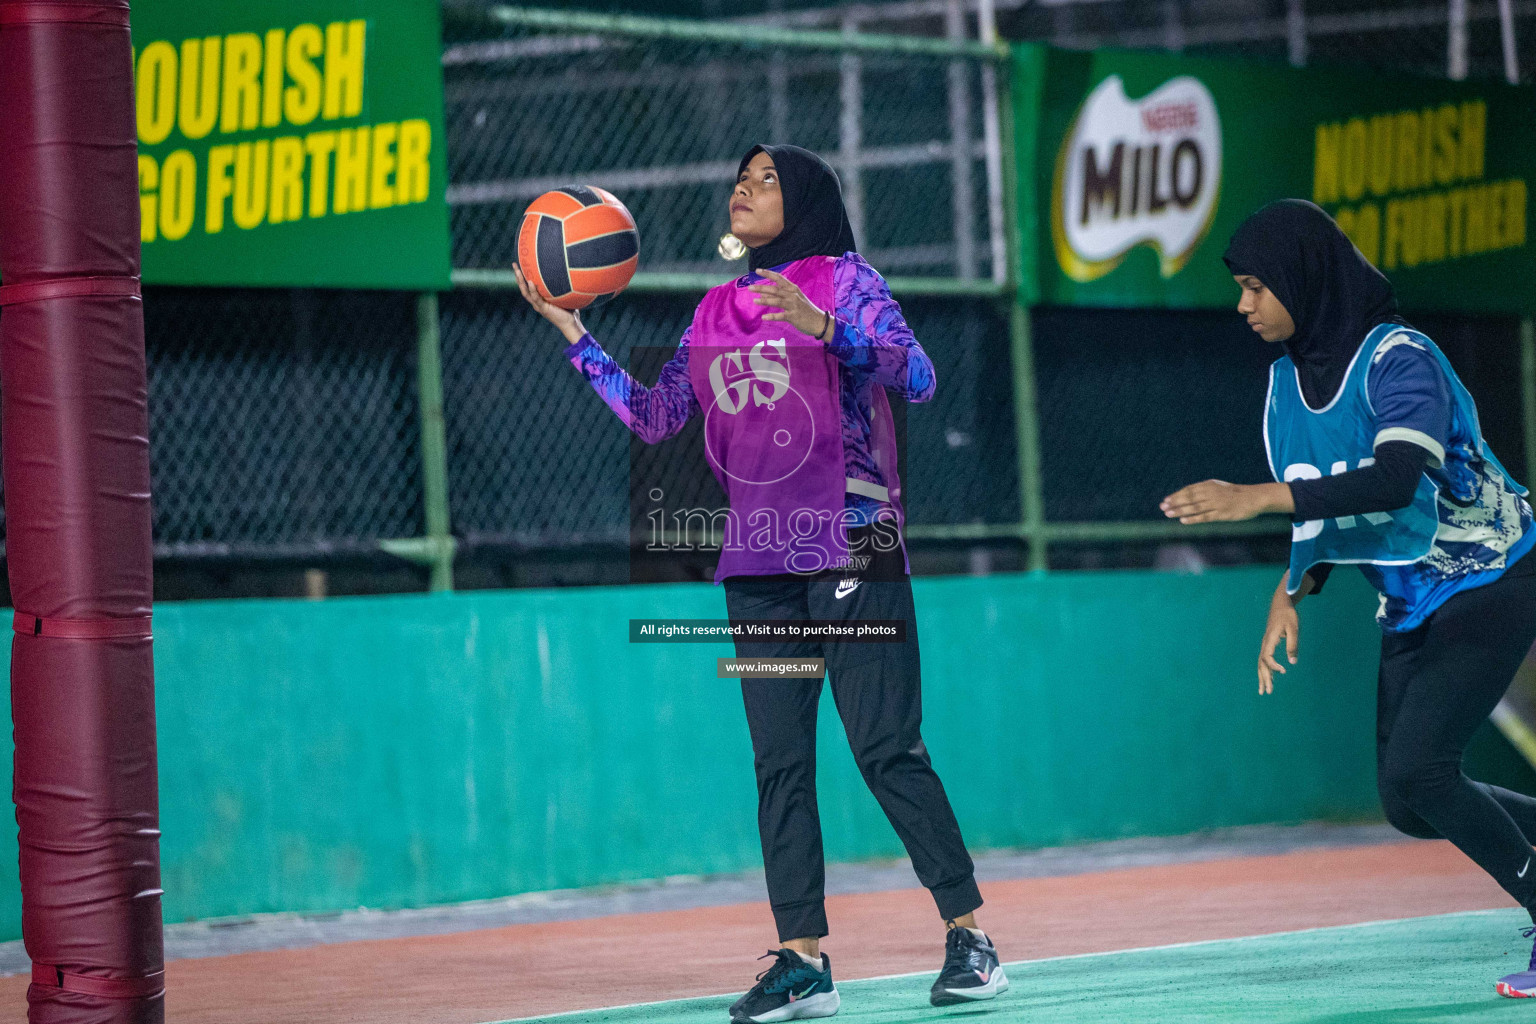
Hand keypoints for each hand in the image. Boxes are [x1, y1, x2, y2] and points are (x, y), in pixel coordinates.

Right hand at [513, 263, 585, 344]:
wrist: (571, 323)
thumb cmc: (569, 309)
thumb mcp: (562, 294)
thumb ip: (560, 285)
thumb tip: (564, 271)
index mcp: (539, 299)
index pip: (528, 286)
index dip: (523, 276)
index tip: (521, 264)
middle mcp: (536, 302)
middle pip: (523, 287)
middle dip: (518, 276)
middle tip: (514, 264)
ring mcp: (538, 306)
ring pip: (526, 292)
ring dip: (521, 281)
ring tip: (518, 271)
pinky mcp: (543, 309)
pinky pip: (536, 298)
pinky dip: (532, 290)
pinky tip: (530, 281)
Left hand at [749, 268, 830, 339]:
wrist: (819, 321)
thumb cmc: (806, 309)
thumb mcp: (796, 297)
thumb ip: (782, 293)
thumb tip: (766, 291)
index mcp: (793, 289)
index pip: (779, 278)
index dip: (768, 274)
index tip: (757, 270)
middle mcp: (793, 295)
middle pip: (775, 289)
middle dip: (761, 288)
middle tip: (749, 287)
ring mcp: (793, 305)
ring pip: (777, 301)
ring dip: (765, 300)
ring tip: (754, 300)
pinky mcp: (794, 316)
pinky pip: (781, 316)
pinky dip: (772, 316)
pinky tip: (764, 317)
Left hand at [1160, 481, 1291, 523]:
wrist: (1253, 497)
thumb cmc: (1234, 493)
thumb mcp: (1218, 486)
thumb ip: (1204, 489)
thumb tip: (1187, 494)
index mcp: (1209, 485)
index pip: (1189, 490)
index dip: (1176, 495)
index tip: (1166, 500)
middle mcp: (1211, 493)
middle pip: (1189, 498)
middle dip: (1174, 502)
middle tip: (1163, 507)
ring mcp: (1216, 504)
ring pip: (1194, 507)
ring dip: (1180, 511)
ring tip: (1168, 514)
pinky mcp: (1222, 514)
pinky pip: (1205, 517)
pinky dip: (1193, 519)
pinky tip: (1183, 521)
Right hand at [1258, 576, 1300, 694]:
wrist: (1280, 604)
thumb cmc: (1288, 615)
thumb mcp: (1293, 629)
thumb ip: (1293, 645)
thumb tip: (1293, 662)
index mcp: (1269, 640)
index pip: (1267, 657)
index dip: (1273, 666)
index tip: (1283, 671)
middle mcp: (1264, 644)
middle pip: (1261, 664)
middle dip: (1264, 678)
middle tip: (1267, 692)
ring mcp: (1265, 645)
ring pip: (1261, 664)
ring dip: (1263, 677)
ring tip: (1264, 690)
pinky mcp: (1268, 645)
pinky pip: (1264, 661)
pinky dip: (1265, 670)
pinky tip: (1270, 678)